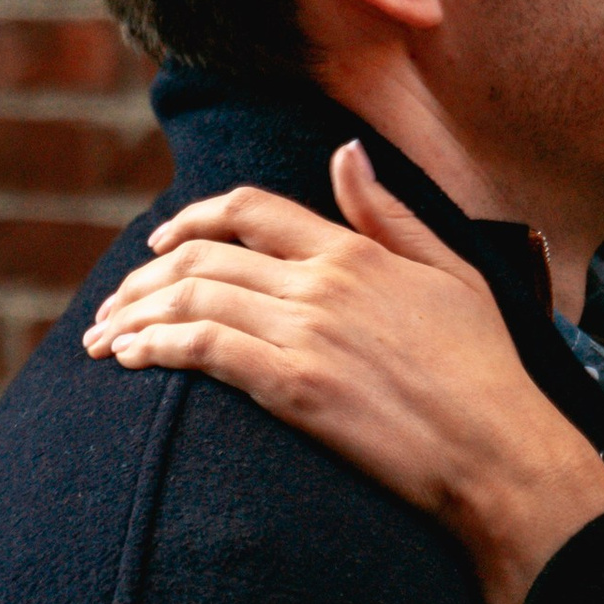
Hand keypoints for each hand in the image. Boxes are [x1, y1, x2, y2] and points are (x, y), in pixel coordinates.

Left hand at [84, 144, 603, 603]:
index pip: (251, 211)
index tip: (157, 245)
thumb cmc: (485, 371)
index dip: (192, 219)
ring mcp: (306, 332)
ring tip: (103, 340)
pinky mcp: (293, 386)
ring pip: (192, 299)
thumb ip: (387, 214)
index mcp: (355, 251)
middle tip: (113, 306)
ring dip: (134, 316)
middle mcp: (322, 282)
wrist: (499, 450)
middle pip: (203, 256)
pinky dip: (155, 346)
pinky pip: (202, 348)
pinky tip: (130, 361)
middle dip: (142, 278)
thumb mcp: (450, 272)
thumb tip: (345, 152)